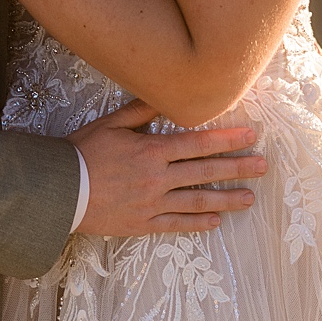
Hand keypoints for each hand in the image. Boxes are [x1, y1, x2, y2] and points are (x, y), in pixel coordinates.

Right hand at [69, 100, 264, 235]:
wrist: (58, 190)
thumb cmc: (82, 152)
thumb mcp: (111, 123)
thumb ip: (141, 111)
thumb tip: (167, 95)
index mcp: (152, 150)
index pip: (198, 143)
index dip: (227, 139)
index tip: (251, 136)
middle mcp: (157, 178)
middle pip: (205, 172)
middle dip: (237, 168)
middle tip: (263, 166)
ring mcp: (152, 203)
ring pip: (197, 201)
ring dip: (227, 199)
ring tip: (250, 198)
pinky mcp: (142, 224)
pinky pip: (176, 224)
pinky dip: (198, 223)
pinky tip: (216, 222)